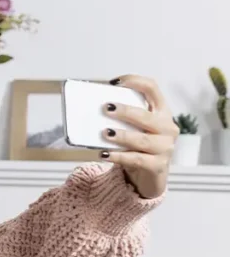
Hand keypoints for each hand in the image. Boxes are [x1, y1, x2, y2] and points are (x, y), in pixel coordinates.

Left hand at [102, 75, 177, 198]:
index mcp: (161, 111)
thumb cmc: (136, 146)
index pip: (152, 89)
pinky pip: (136, 160)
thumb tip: (88, 109)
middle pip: (146, 116)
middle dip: (126, 111)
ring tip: (105, 133)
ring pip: (142, 140)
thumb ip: (120, 118)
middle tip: (106, 108)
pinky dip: (119, 156)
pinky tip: (104, 154)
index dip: (135, 81)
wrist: (148, 175)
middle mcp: (167, 127)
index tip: (114, 83)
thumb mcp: (133, 128)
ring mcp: (165, 148)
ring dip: (122, 135)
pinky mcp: (158, 166)